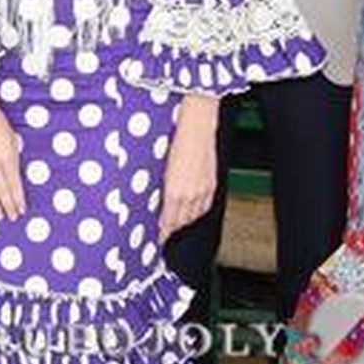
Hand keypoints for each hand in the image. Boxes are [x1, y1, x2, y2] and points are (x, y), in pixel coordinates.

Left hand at [158, 95, 219, 242]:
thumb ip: (156, 186)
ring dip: (182, 222)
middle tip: (161, 231)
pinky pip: (204, 207)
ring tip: (173, 223)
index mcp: (174, 192)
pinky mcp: (211, 185)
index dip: (160, 233)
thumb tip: (151, 199)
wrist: (196, 125)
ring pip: (192, 217)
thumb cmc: (174, 140)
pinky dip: (195, 212)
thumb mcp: (158, 165)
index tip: (154, 239)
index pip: (166, 223)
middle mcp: (190, 195)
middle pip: (179, 223)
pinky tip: (190, 210)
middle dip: (169, 229)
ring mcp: (202, 190)